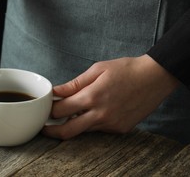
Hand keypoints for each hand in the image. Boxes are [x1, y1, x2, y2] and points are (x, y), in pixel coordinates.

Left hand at [42, 54, 178, 139]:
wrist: (155, 78)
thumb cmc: (126, 69)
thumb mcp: (97, 69)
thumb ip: (74, 84)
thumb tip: (56, 92)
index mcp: (92, 96)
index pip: (60, 110)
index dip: (50, 109)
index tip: (47, 106)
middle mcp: (100, 114)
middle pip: (67, 131)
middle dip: (52, 131)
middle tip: (45, 127)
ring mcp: (111, 124)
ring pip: (83, 131)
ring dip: (73, 124)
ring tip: (71, 113)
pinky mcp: (120, 129)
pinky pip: (98, 129)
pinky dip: (91, 123)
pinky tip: (94, 111)